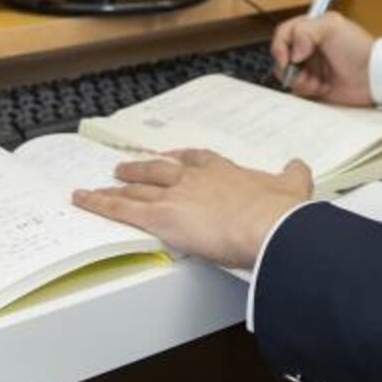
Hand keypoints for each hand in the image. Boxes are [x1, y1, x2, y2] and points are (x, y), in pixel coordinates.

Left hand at [74, 150, 310, 268]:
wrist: (268, 224)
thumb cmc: (280, 212)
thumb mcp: (293, 186)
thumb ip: (293, 174)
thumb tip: (297, 165)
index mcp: (225, 171)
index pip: (198, 160)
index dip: (184, 158)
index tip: (176, 157)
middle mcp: (196, 178)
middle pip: (161, 169)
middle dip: (143, 167)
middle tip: (128, 166)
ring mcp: (175, 195)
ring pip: (137, 186)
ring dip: (119, 183)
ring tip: (103, 182)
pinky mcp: (160, 216)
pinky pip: (121, 209)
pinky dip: (98, 203)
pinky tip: (83, 200)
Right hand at [272, 11, 375, 106]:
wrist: (372, 76)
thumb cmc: (358, 48)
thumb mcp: (331, 26)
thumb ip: (304, 31)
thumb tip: (292, 53)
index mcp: (311, 30)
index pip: (283, 34)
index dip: (280, 46)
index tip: (288, 58)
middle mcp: (308, 48)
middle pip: (281, 57)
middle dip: (288, 66)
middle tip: (301, 69)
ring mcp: (311, 67)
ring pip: (287, 75)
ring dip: (299, 80)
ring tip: (316, 80)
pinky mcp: (314, 85)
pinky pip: (298, 90)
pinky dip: (307, 90)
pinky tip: (322, 87)